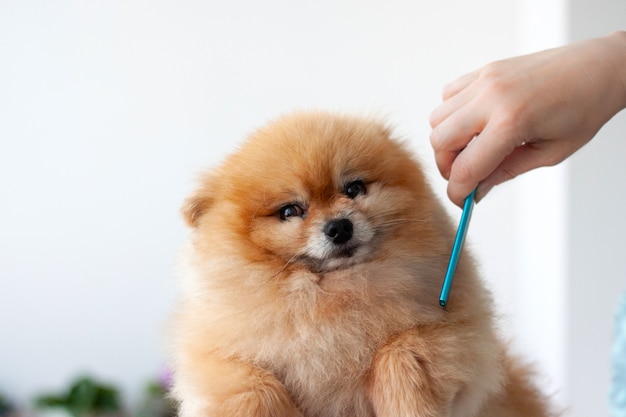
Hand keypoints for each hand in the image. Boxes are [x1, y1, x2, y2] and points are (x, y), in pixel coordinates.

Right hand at [429, 31, 625, 206]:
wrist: (598, 68)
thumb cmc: (584, 108)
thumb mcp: (549, 153)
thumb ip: (506, 171)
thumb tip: (478, 189)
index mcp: (511, 122)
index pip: (466, 167)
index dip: (458, 191)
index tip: (461, 201)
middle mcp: (491, 97)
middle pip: (440, 141)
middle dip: (447, 166)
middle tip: (465, 176)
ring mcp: (484, 80)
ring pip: (437, 119)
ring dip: (447, 140)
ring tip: (471, 149)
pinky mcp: (484, 70)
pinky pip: (448, 95)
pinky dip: (451, 114)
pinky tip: (473, 123)